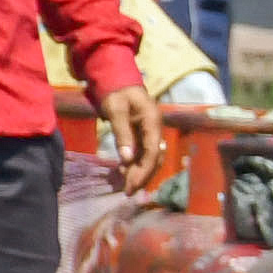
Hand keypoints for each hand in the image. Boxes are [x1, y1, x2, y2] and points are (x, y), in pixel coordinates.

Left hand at [94, 82, 166, 196]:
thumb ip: (122, 134)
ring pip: (149, 158)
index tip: (131, 184)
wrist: (117, 79)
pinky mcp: (142, 134)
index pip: (153, 151)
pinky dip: (134, 165)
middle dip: (142, 176)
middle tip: (129, 192)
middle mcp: (155, 129)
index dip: (143, 170)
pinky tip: (123, 173)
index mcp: (153, 121)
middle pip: (154, 158)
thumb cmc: (116, 92)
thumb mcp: (116, 111)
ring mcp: (150, 132)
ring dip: (139, 173)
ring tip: (126, 187)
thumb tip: (127, 158)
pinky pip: (142, 153)